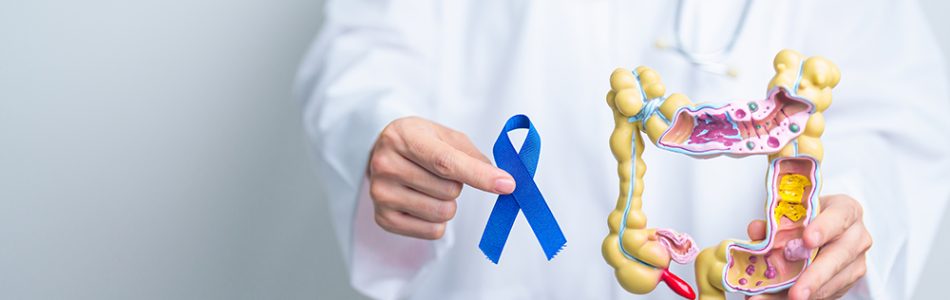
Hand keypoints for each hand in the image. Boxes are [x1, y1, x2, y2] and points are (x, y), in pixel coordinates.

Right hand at [368, 117, 515, 239]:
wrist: (381, 154)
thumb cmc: (419, 142)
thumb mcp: (444, 135)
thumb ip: (472, 155)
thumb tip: (501, 180)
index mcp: (402, 137)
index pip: (445, 162)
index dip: (479, 175)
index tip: (507, 184)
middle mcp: (386, 165)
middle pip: (449, 190)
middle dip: (456, 184)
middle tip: (437, 173)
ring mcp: (381, 194)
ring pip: (442, 213)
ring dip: (446, 202)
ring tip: (429, 187)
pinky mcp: (383, 219)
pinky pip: (432, 231)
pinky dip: (437, 220)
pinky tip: (421, 202)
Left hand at [746, 194, 871, 299]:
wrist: (827, 231)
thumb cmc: (810, 218)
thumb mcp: (793, 214)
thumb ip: (774, 221)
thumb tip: (757, 230)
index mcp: (845, 211)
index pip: (839, 216)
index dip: (824, 228)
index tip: (807, 240)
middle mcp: (856, 236)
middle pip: (839, 256)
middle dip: (815, 276)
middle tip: (796, 292)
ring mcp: (855, 261)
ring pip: (835, 280)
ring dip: (809, 293)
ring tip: (785, 299)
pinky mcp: (849, 280)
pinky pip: (829, 292)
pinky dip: (807, 297)